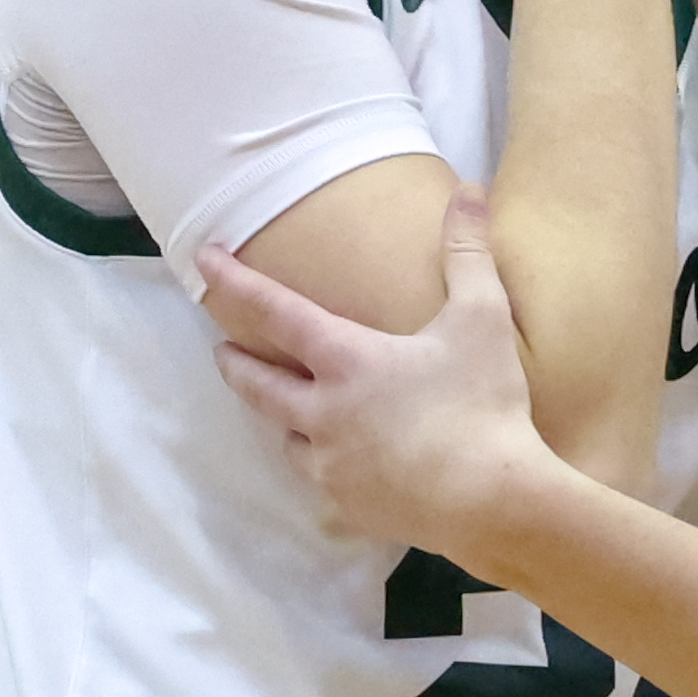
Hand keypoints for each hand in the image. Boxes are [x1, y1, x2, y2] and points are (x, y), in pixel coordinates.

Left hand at [203, 190, 559, 557]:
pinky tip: (341, 470)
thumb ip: (467, 253)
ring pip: (288, 439)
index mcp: (346, 361)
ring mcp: (331, 465)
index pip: (276, 312)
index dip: (235, 282)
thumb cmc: (483, 404)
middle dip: (236, 364)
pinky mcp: (348, 506)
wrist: (494, 502)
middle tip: (223, 353)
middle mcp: (323, 413)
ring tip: (291, 415)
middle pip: (259, 385)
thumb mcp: (481, 319)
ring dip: (283, 421)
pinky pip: (323, 485)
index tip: (203, 259)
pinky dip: (325, 468)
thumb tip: (469, 190)